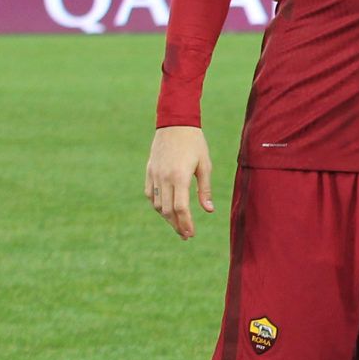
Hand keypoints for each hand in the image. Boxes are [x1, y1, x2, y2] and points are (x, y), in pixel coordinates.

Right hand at [145, 124, 213, 239]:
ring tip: (178, 224)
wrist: (175, 124)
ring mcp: (154, 174)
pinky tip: (165, 210)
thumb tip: (209, 210)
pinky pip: (150, 193)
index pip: (181, 208)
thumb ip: (205, 189)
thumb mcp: (204, 165)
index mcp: (179, 177)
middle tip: (186, 235)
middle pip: (167, 210)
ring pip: (157, 204)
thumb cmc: (195, 143)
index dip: (185, 223)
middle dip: (177, 225)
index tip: (191, 234)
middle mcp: (164, 178)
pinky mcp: (149, 170)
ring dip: (166, 217)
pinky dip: (157, 205)